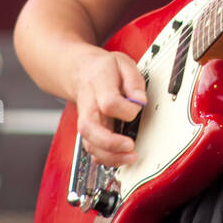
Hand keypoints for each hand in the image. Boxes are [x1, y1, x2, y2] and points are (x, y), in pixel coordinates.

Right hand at [69, 47, 147, 167]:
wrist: (82, 72)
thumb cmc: (104, 69)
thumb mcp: (123, 63)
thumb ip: (134, 80)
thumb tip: (140, 100)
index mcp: (98, 85)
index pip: (109, 102)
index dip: (127, 109)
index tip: (138, 106)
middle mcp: (88, 106)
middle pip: (90, 128)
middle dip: (110, 142)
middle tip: (130, 145)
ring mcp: (86, 121)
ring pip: (89, 144)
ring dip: (110, 156)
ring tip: (130, 156)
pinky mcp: (89, 132)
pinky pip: (93, 150)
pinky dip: (106, 159)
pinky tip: (120, 158)